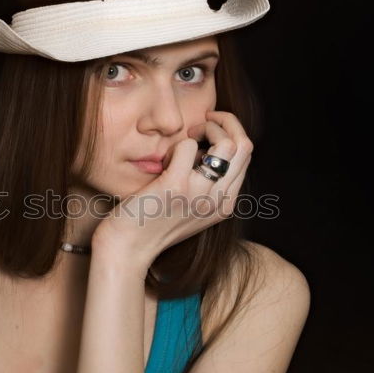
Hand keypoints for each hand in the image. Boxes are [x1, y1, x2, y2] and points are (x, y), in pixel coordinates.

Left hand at [93, 110, 253, 263]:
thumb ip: (206, 186)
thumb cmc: (152, 224)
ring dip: (207, 128)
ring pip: (227, 143)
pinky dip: (177, 144)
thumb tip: (208, 150)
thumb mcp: (191, 209)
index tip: (208, 132)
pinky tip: (164, 160)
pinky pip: (188, 145)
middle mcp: (218, 200)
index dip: (230, 133)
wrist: (128, 249)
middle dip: (226, 122)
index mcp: (225, 205)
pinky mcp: (176, 186)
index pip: (245, 155)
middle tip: (202, 124)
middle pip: (245, 145)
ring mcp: (200, 194)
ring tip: (189, 135)